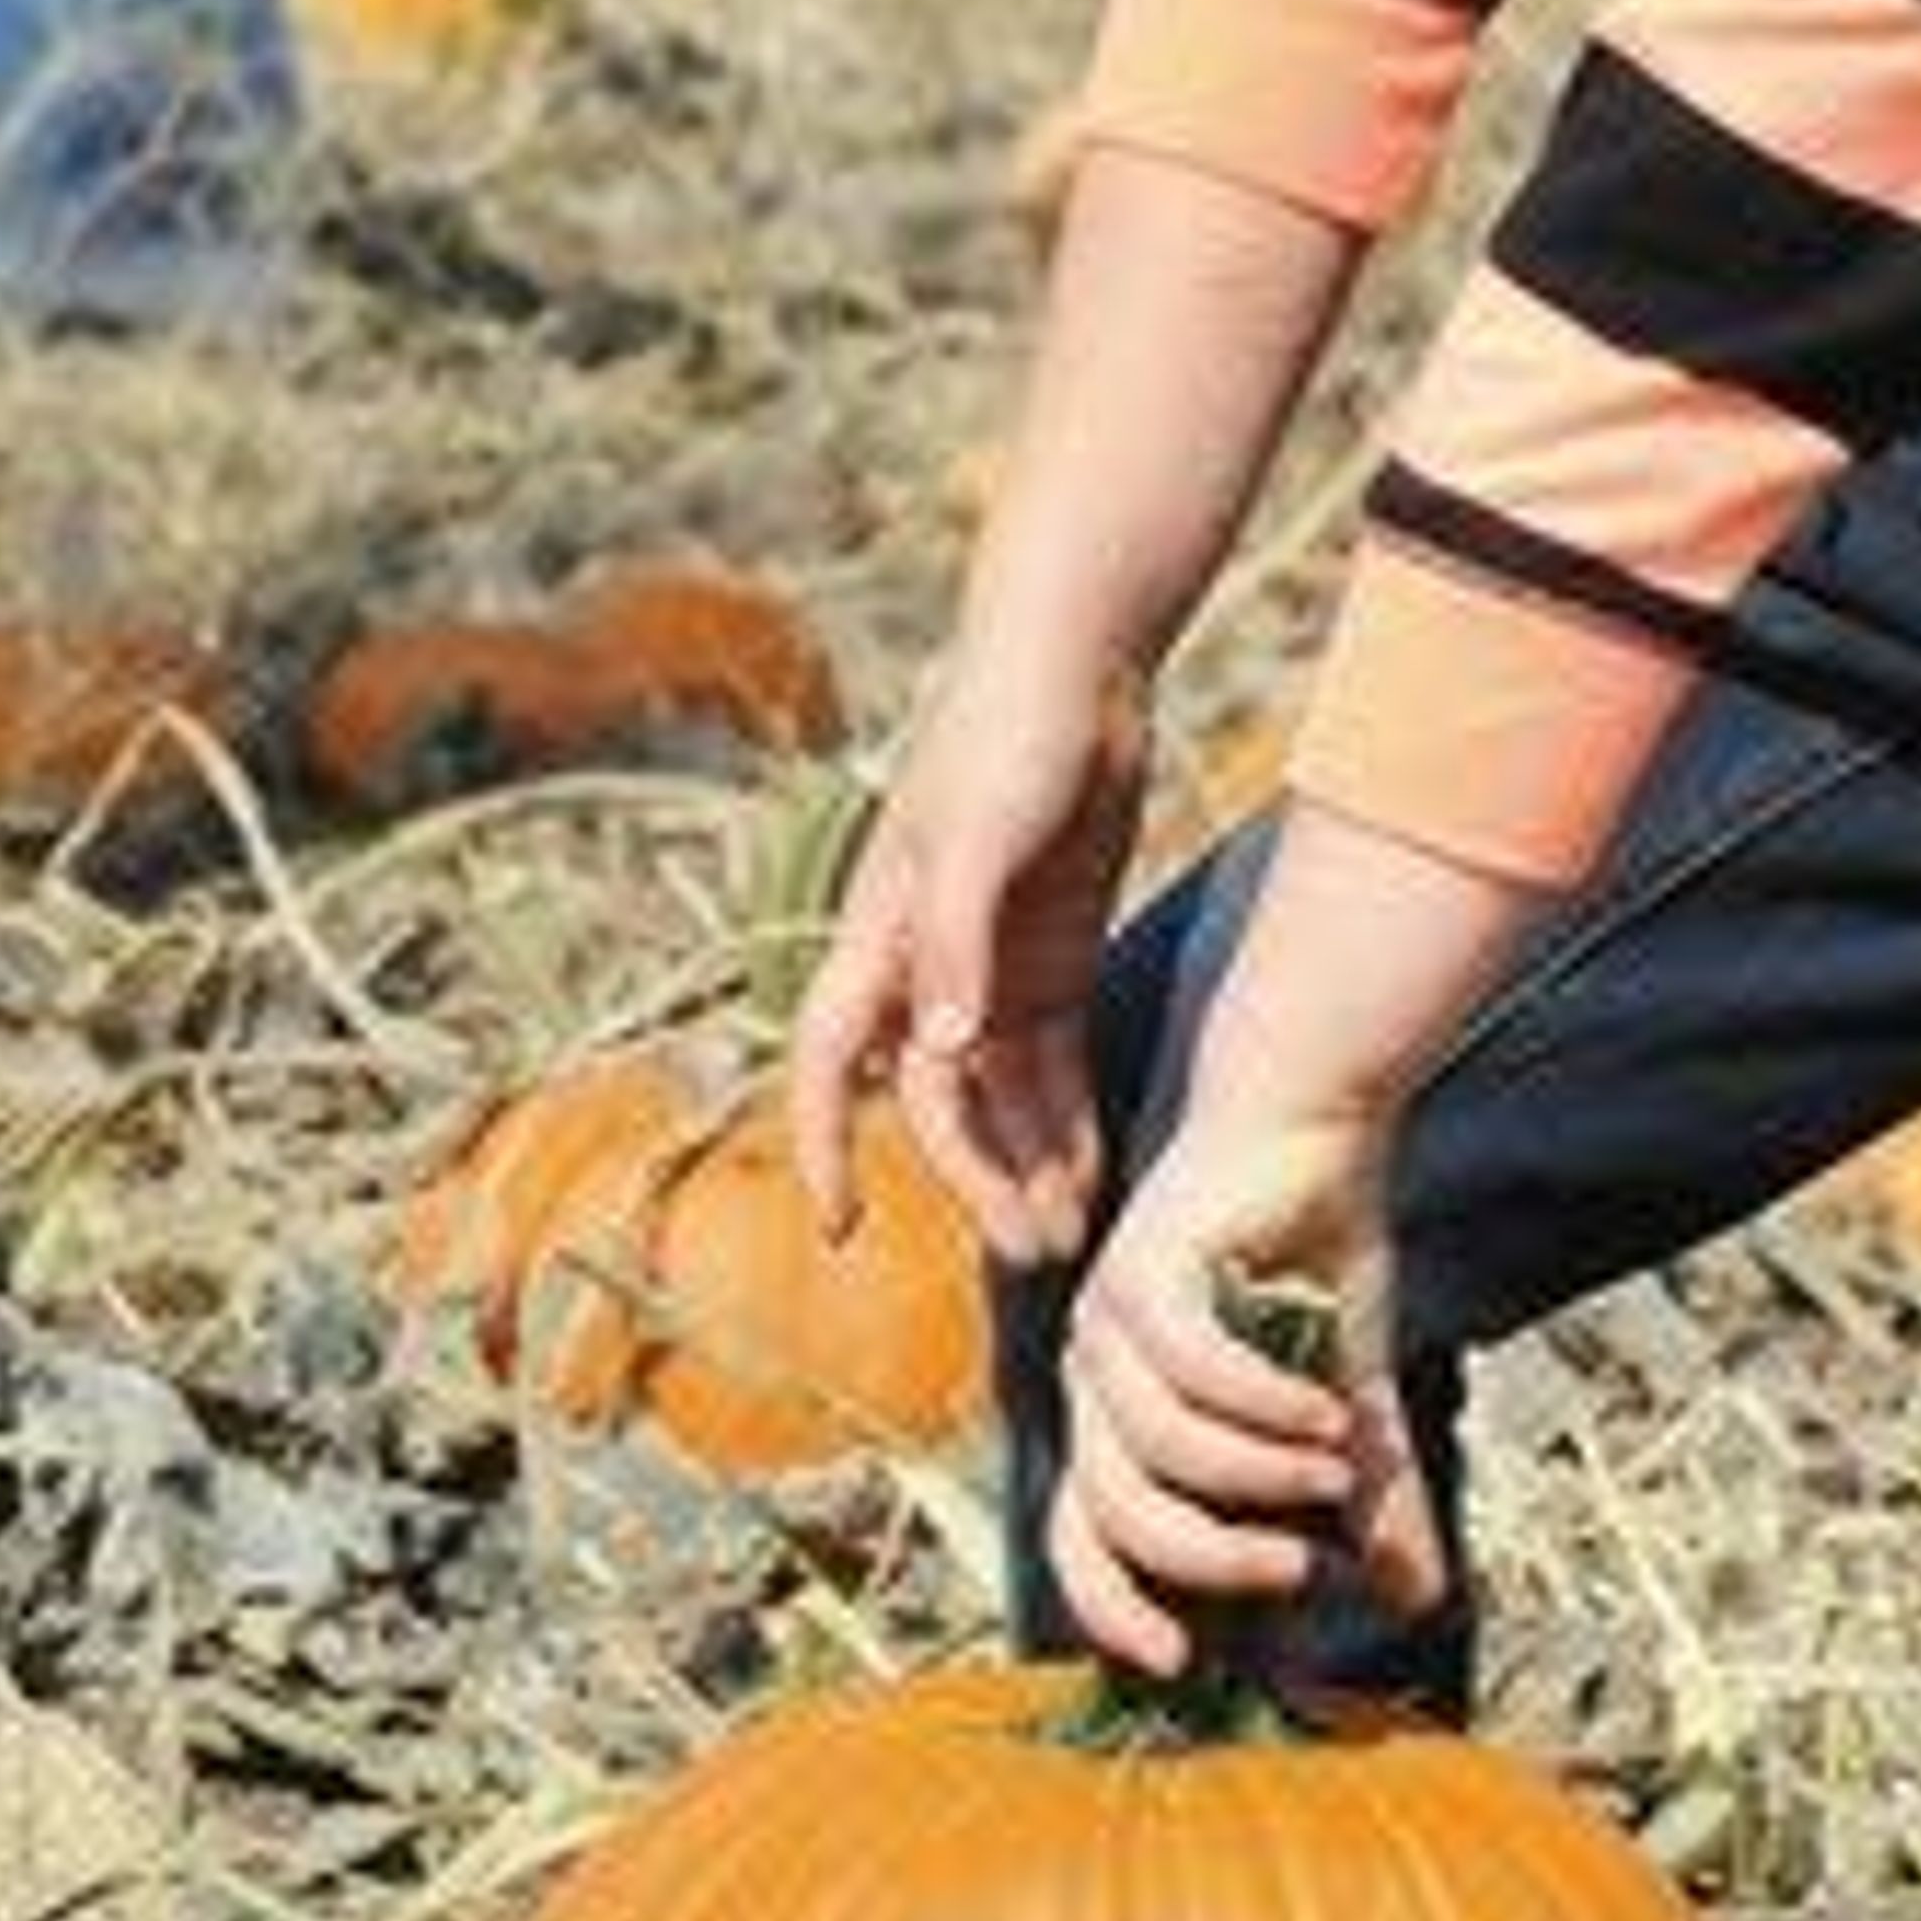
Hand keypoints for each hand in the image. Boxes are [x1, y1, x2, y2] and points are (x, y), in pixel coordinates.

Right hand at [786, 651, 1152, 1266]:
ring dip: (1029, 1162)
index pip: (833, 1063)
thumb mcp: (980, 836)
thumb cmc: (1008, 736)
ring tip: (1071, 1232)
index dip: (826, 1143)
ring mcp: (992, 964)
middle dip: (978, 1181)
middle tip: (1036, 1252)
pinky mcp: (1051, 953)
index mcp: (882, 936)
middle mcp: (926, 965)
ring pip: (1000, 1093)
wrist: (1075, 668)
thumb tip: (936, 1050)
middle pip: (940, 1102)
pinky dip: (1067, 1116)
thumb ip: (955, 941)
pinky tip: (1094, 1169)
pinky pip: (1051, 1060)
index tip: (841, 1225)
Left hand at [1047, 1107, 1450, 1680]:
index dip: (1114, 1607)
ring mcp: (1107, 1318)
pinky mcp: (1141, 1265)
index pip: (1081, 1537)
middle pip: (1116, 1510)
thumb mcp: (1350, 1398)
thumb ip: (1372, 1496)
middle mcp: (1095, 1371)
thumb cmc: (1316, 1252)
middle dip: (1210, 1556)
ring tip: (1336, 1467)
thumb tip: (1418, 1600)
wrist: (1315, 1120)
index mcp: (1120, 1413)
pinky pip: (1191, 1369)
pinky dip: (1262, 1403)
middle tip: (1299, 1568)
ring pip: (1158, 1445)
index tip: (1182, 1662)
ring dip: (1254, 1474)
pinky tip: (1327, 1409)